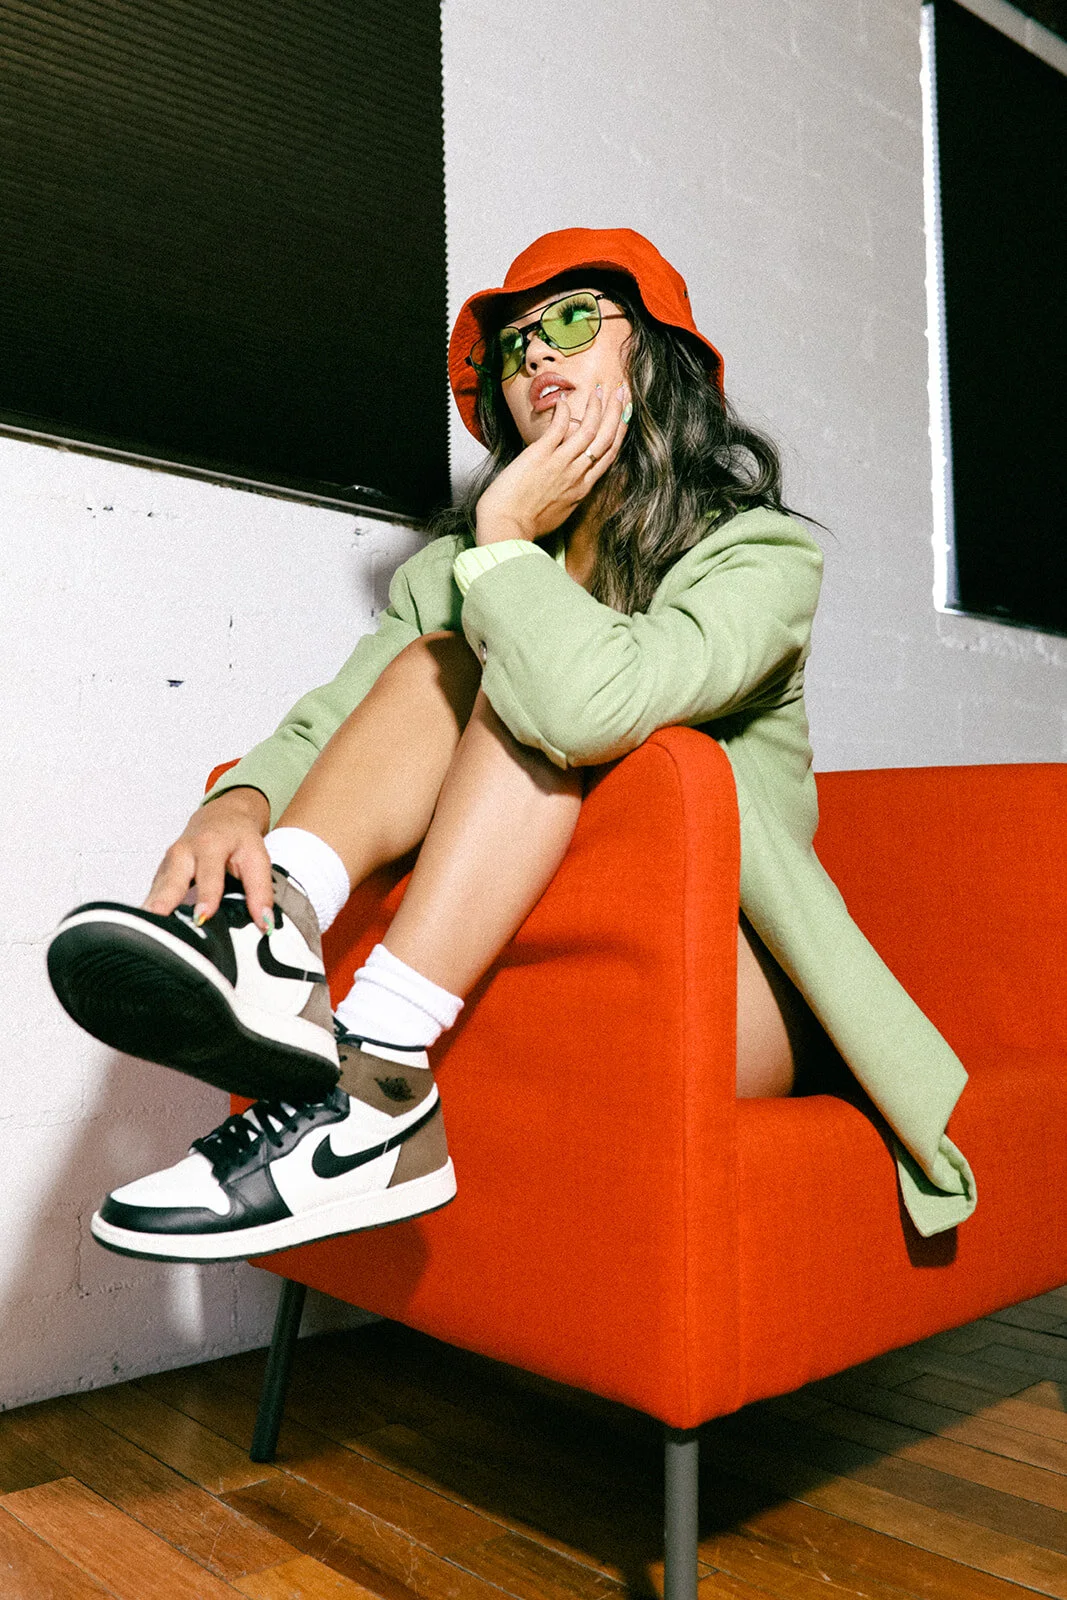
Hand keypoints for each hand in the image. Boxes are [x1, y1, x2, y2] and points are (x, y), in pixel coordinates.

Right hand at [143, 786, 273, 931]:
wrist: (221, 817)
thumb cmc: (238, 837)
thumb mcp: (257, 858)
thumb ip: (260, 891)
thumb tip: (265, 924)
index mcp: (209, 845)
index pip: (208, 874)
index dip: (206, 896)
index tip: (201, 917)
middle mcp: (182, 853)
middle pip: (170, 882)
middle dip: (163, 905)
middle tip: (157, 931)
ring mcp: (167, 864)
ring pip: (156, 892)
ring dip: (153, 913)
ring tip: (150, 937)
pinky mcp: (160, 876)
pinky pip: (154, 896)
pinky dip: (152, 913)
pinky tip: (152, 932)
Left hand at [475, 383, 630, 545]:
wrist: (507, 529)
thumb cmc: (526, 525)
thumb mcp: (557, 512)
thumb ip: (566, 494)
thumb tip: (565, 483)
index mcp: (582, 489)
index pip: (608, 455)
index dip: (619, 432)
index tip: (624, 416)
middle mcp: (577, 475)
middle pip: (606, 439)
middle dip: (616, 413)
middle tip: (622, 392)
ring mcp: (560, 464)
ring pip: (588, 430)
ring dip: (597, 408)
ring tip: (600, 390)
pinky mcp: (540, 456)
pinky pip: (558, 428)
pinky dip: (564, 413)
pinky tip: (564, 401)